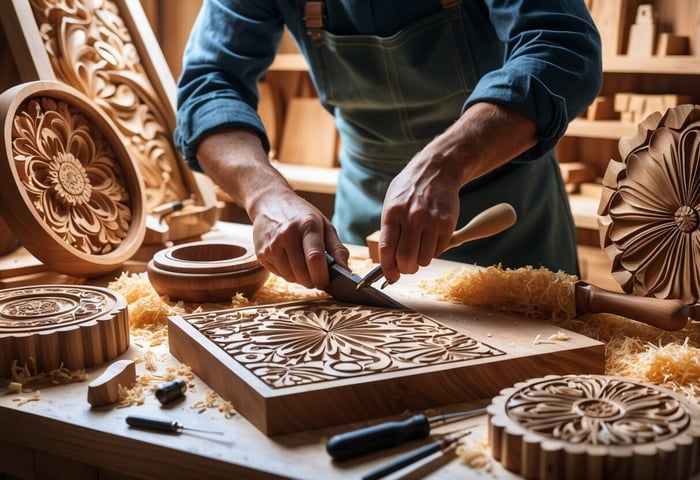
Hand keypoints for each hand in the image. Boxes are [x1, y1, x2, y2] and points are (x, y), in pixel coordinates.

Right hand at [251, 190, 348, 289]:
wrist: (269, 202)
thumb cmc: (301, 215)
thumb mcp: (324, 224)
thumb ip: (337, 249)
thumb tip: (345, 271)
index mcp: (307, 225)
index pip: (315, 258)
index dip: (322, 276)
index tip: (327, 283)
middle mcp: (287, 234)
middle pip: (302, 273)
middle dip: (313, 281)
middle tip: (317, 276)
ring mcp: (272, 245)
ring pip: (291, 277)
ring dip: (300, 278)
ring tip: (302, 263)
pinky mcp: (261, 254)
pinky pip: (279, 275)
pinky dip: (288, 273)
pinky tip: (289, 259)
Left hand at [379, 147, 461, 284]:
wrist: (437, 169)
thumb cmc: (410, 189)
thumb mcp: (392, 203)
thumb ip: (389, 231)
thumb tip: (388, 262)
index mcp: (393, 213)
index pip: (386, 250)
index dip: (387, 269)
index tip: (390, 275)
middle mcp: (412, 218)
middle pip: (406, 260)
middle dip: (405, 270)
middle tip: (406, 267)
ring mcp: (431, 221)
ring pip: (424, 259)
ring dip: (421, 260)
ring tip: (419, 248)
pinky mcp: (447, 224)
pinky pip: (439, 251)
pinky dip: (433, 251)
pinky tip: (431, 238)